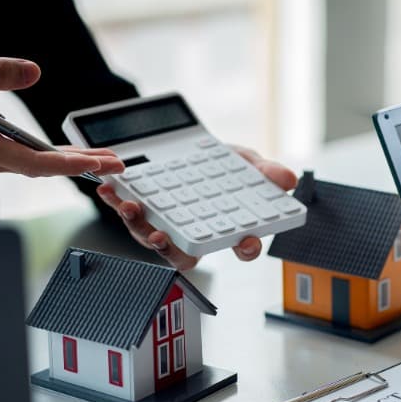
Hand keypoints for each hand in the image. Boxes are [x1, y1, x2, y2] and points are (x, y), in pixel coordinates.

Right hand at [0, 51, 123, 176]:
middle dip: (82, 166)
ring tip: (106, 160)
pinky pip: (19, 161)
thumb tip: (34, 72)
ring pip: (31, 165)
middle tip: (120, 164)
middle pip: (40, 167)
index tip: (97, 164)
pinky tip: (70, 156)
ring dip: (68, 162)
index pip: (31, 162)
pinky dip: (48, 158)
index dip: (68, 164)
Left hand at [97, 145, 297, 269]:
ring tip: (132, 207)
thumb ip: (263, 172)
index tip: (245, 242)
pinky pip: (130, 217)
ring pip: (153, 240)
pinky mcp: (144, 214)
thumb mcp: (245, 163)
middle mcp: (197, 234)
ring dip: (139, 227)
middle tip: (163, 237)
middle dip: (172, 249)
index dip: (246, 248)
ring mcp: (169, 227)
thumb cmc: (222, 164)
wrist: (190, 146)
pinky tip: (113, 191)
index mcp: (229, 227)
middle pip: (188, 254)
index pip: (243, 246)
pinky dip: (118, 204)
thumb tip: (287, 179)